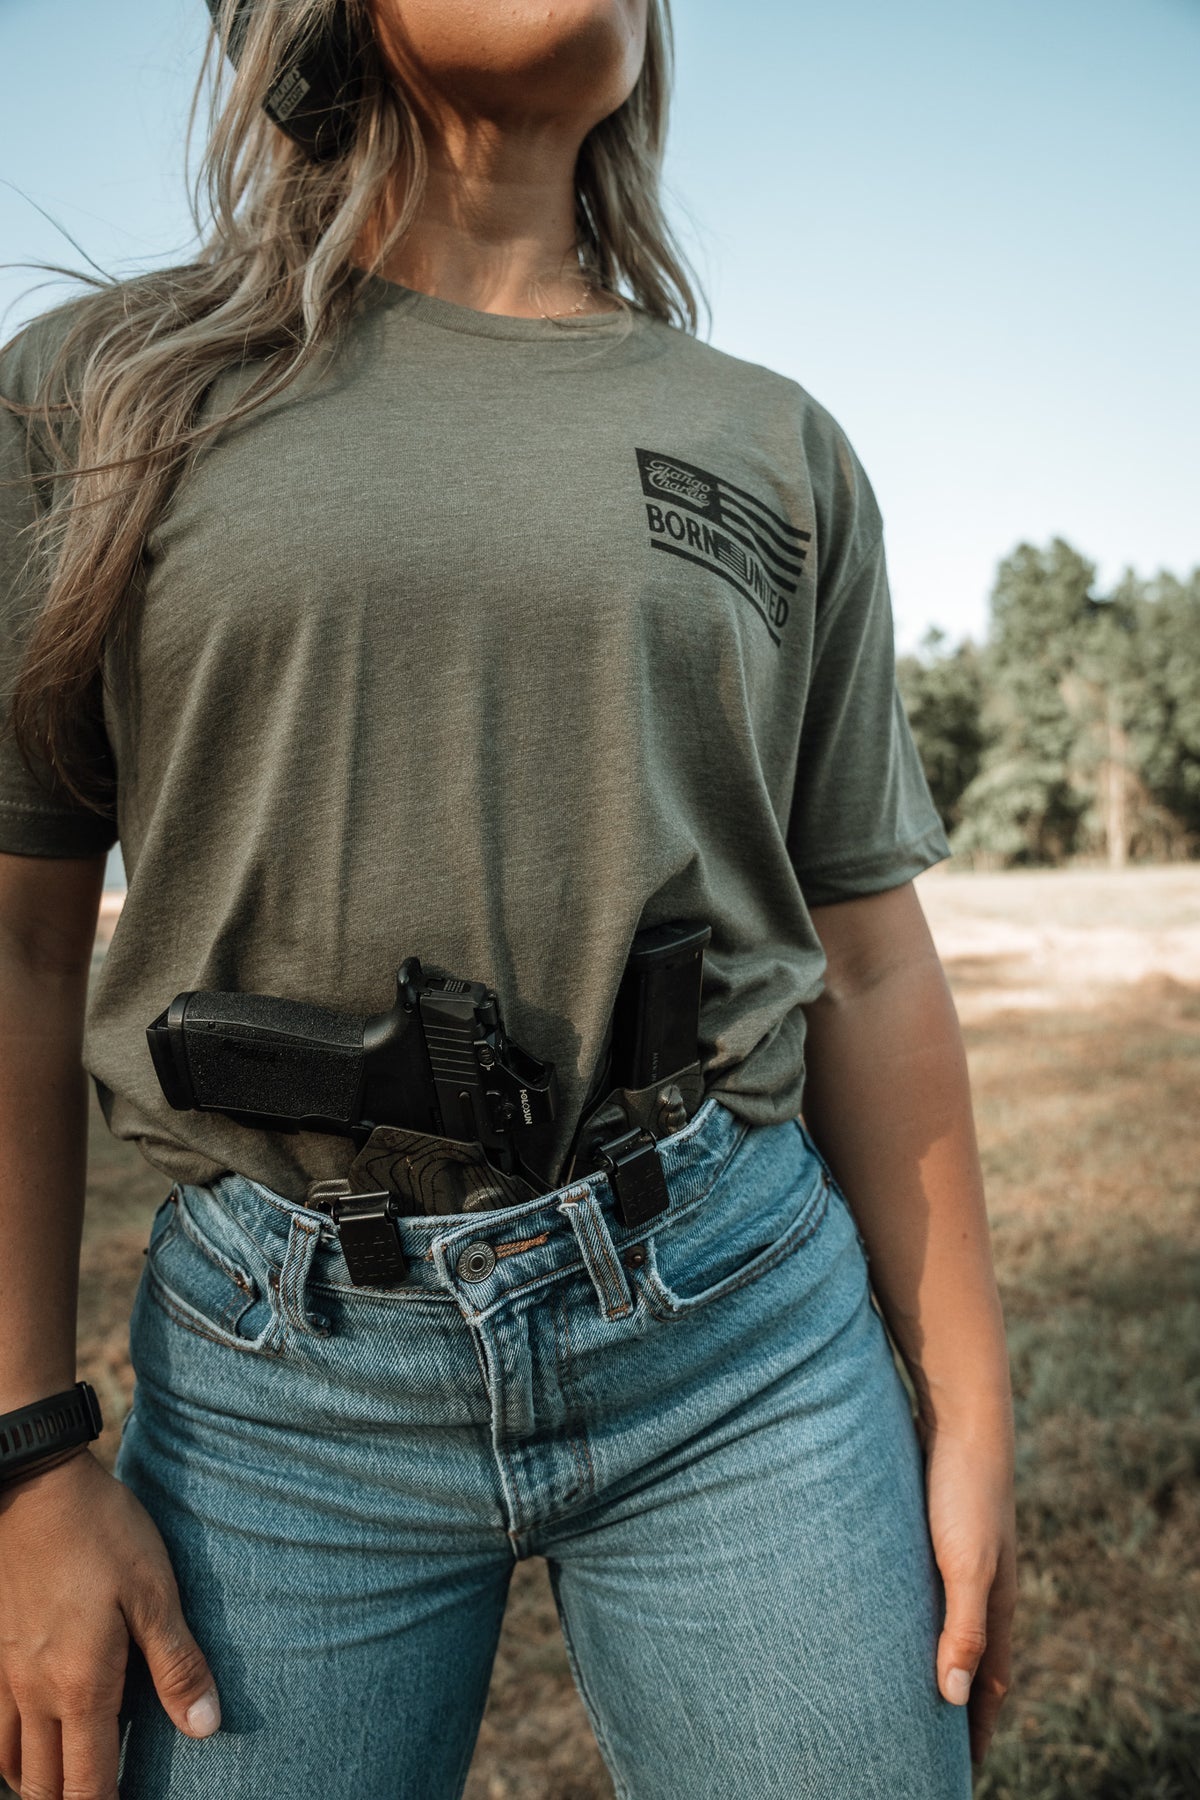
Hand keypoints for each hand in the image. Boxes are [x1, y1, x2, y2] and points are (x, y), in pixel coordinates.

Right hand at [0, 1448, 220, 1798]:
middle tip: (104, 1797)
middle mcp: (34, 1694)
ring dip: (41, 1783)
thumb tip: (206, 1727)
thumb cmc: (102, 1533)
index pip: (88, 1786)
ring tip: (74, 1778)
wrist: (36, 1487)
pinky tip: (39, 1733)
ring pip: (13, 1763)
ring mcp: (5, 1675)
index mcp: (81, 1686)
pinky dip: (14, 1750)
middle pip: (43, 1788)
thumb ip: (177, 1664)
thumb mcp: (154, 1591)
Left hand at [917, 1414, 1016, 1767]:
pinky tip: (884, 1616)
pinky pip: (925, 1590)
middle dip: (955, 1703)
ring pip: (946, 1623)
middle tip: (925, 1744)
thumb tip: (957, 1698)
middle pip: (971, 1659)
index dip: (979, 1727)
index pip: (990, 1681)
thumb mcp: (966, 1563)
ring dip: (932, 1658)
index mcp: (996, 1602)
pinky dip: (914, 1617)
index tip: (961, 1770)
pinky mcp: (932, 1531)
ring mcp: (957, 1556)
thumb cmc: (962, 1490)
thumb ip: (963, 1628)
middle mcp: (981, 1585)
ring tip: (902, 1690)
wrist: (961, 1415)